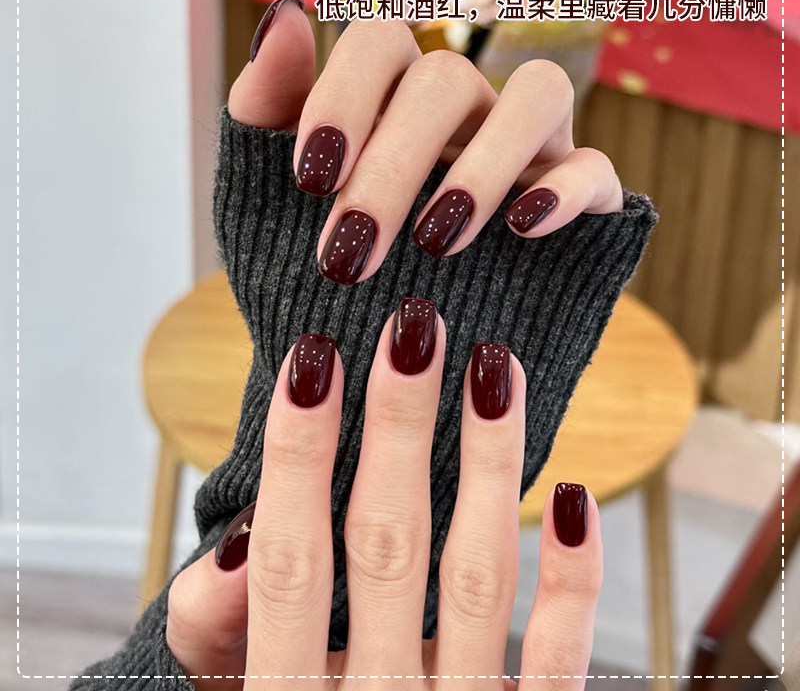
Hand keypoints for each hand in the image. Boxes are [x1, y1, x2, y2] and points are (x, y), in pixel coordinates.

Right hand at [166, 300, 602, 689]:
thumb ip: (217, 639)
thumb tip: (237, 543)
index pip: (287, 556)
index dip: (297, 453)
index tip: (312, 358)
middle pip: (386, 544)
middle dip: (399, 428)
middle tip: (416, 329)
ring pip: (478, 577)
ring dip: (488, 466)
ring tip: (496, 370)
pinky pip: (561, 658)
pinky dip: (573, 580)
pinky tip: (574, 495)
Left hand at [227, 0, 622, 285]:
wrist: (366, 353)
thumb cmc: (314, 266)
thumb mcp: (265, 197)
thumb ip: (265, 108)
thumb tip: (283, 13)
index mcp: (388, 96)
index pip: (378, 42)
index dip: (345, 97)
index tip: (312, 180)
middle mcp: (462, 109)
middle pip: (446, 80)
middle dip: (393, 167)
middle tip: (350, 254)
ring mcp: (526, 146)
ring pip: (537, 93)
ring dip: (483, 163)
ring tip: (434, 242)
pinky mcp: (578, 198)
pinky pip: (595, 168)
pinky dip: (564, 188)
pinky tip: (522, 229)